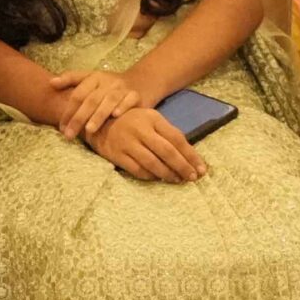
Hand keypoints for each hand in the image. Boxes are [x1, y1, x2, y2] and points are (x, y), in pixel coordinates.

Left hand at [50, 69, 141, 140]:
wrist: (139, 81)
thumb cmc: (108, 85)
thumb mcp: (90, 78)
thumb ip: (70, 79)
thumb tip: (50, 83)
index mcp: (94, 77)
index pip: (78, 94)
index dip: (69, 111)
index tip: (61, 128)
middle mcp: (108, 81)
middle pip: (91, 99)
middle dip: (79, 118)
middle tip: (69, 135)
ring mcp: (123, 88)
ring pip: (110, 100)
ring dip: (99, 114)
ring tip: (89, 129)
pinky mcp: (136, 95)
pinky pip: (129, 100)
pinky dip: (123, 107)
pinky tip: (116, 116)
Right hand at [92, 106, 206, 182]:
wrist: (98, 121)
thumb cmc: (131, 121)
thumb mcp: (150, 119)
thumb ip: (167, 133)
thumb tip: (189, 155)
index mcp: (153, 119)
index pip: (177, 138)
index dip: (191, 155)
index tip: (201, 168)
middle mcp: (141, 130)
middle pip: (167, 151)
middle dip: (182, 166)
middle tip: (192, 177)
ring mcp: (128, 143)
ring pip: (153, 163)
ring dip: (168, 174)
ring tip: (178, 180)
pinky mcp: (117, 154)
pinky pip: (137, 170)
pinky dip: (150, 176)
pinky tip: (158, 179)